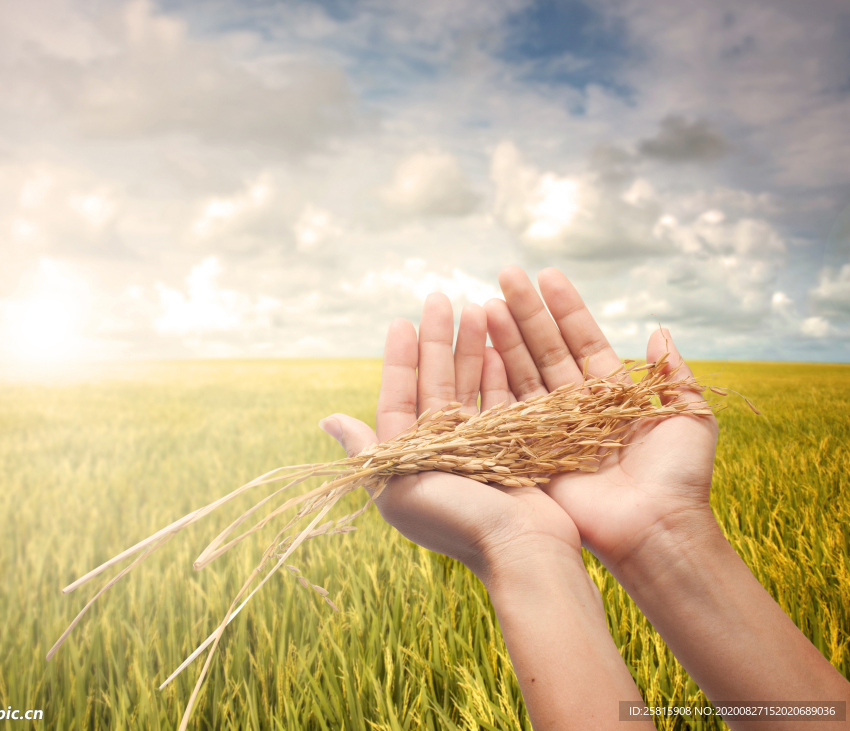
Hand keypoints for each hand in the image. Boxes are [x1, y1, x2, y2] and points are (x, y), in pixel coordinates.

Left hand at [319, 292, 579, 587]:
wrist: (522, 552)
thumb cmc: (457, 520)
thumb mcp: (399, 486)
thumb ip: (367, 450)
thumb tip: (327, 419)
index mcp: (409, 458)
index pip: (400, 395)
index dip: (400, 358)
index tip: (401, 320)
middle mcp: (442, 449)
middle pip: (436, 382)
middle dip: (438, 339)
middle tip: (439, 297)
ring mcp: (479, 446)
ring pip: (470, 384)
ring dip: (470, 346)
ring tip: (476, 306)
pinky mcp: (512, 446)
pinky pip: (502, 398)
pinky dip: (498, 370)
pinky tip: (497, 342)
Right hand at [484, 266, 718, 570]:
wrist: (656, 528)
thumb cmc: (680, 477)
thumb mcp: (690, 416)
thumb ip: (673, 375)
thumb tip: (660, 331)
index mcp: (612, 395)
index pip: (584, 340)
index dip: (566, 308)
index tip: (548, 275)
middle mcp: (577, 406)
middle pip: (547, 349)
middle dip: (527, 312)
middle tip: (506, 274)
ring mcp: (551, 427)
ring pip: (525, 371)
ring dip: (506, 337)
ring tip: (488, 302)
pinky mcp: (531, 450)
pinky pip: (510, 408)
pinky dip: (496, 377)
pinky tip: (482, 347)